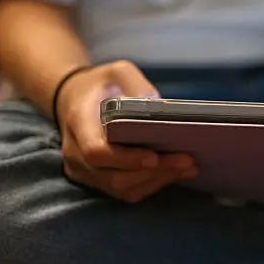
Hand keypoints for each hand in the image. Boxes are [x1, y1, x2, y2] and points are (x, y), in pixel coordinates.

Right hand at [57, 60, 196, 202]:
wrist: (75, 99)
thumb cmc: (101, 84)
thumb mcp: (118, 72)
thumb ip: (136, 85)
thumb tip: (159, 107)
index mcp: (78, 122)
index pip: (96, 151)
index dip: (126, 159)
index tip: (155, 156)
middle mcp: (75, 152)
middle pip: (115, 175)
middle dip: (155, 172)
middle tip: (187, 161)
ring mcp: (83, 170)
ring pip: (122, 188)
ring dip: (157, 180)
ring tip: (188, 167)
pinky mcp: (96, 180)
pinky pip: (124, 191)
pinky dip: (151, 184)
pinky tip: (175, 173)